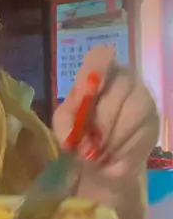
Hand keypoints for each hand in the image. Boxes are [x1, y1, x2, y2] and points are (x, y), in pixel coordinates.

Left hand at [53, 45, 159, 181]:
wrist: (99, 164)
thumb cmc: (80, 136)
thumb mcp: (64, 128)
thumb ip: (66, 124)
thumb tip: (76, 133)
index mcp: (98, 73)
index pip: (102, 55)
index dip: (96, 69)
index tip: (86, 94)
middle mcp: (125, 79)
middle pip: (121, 84)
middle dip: (103, 118)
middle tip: (90, 143)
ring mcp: (144, 99)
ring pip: (135, 110)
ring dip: (114, 137)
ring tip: (100, 153)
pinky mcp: (155, 123)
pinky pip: (143, 133)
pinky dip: (125, 150)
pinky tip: (114, 156)